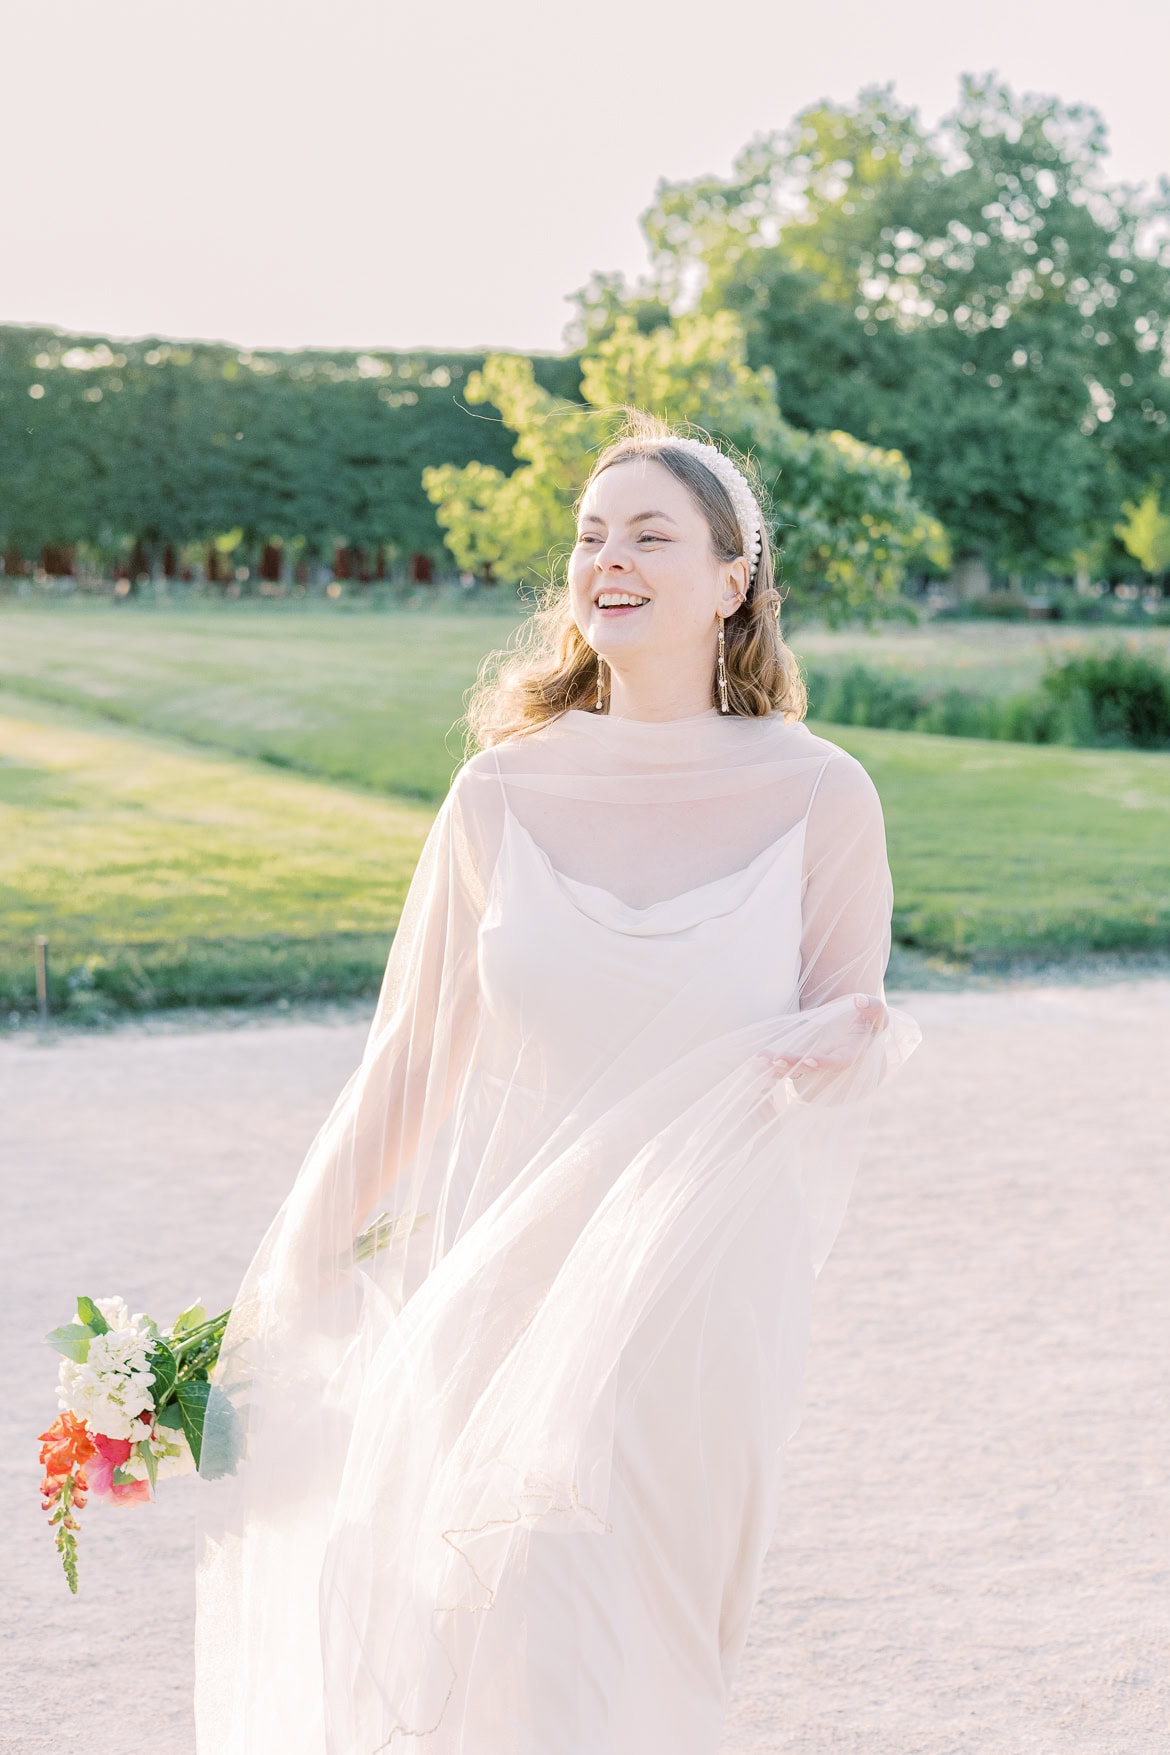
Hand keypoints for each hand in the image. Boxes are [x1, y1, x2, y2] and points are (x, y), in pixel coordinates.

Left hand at [767, 994, 887, 1081]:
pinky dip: (771, 1065)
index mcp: (850, 1054)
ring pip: (794, 1070)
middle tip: (774, 1060)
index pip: (838, 1063)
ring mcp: (815, 1063)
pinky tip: (755, 1060)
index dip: (824, 1064)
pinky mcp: (802, 1059)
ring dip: (776, 1068)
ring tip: (758, 1061)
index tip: (808, 1060)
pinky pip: (786, 1066)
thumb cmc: (865, 1019)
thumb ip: (873, 1007)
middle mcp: (830, 1063)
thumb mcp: (876, 1012)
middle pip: (810, 1069)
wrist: (850, 1025)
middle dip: (792, 1066)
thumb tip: (860, 1001)